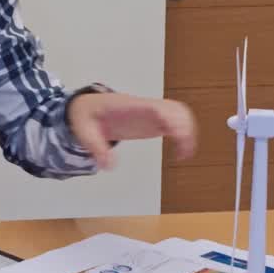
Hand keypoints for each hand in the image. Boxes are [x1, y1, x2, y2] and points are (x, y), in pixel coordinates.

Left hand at [67, 93, 196, 169]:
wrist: (87, 107)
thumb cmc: (87, 115)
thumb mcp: (85, 132)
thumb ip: (96, 148)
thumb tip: (108, 166)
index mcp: (128, 107)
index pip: (153, 107)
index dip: (168, 116)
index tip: (176, 132)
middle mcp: (144, 107)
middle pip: (174, 108)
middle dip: (185, 127)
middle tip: (183, 151)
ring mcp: (150, 113)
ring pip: (179, 113)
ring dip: (188, 130)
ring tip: (184, 154)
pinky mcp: (153, 120)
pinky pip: (176, 121)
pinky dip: (184, 134)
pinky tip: (180, 152)